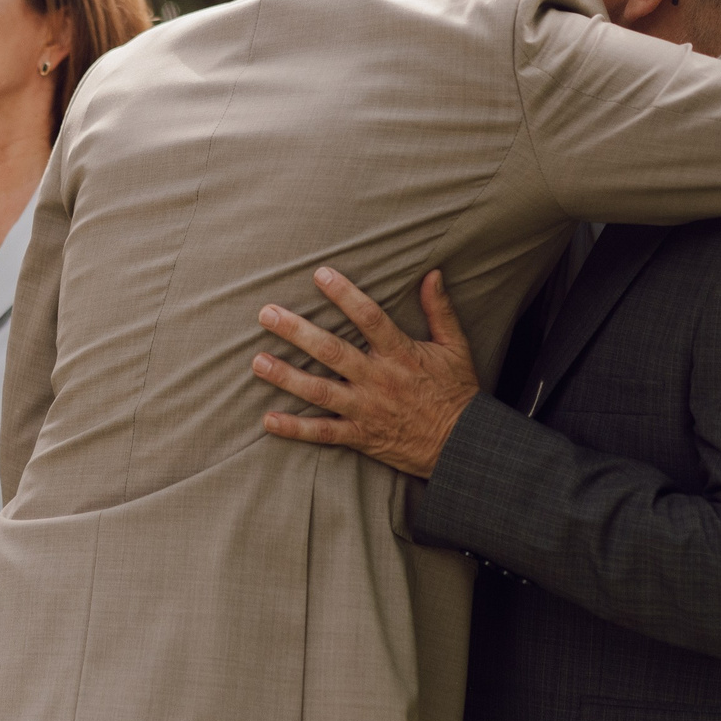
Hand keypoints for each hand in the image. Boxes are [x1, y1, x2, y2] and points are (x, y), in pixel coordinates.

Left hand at [252, 268, 480, 479]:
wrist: (463, 446)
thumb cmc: (458, 392)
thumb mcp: (456, 347)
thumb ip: (440, 310)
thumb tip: (432, 273)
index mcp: (401, 354)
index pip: (369, 317)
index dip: (345, 294)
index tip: (320, 273)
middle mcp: (378, 380)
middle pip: (332, 352)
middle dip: (297, 332)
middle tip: (266, 314)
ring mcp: (366, 410)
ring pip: (320, 392)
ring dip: (286, 377)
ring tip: (258, 361)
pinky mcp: (361, 436)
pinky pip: (323, 434)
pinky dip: (295, 429)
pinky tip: (268, 420)